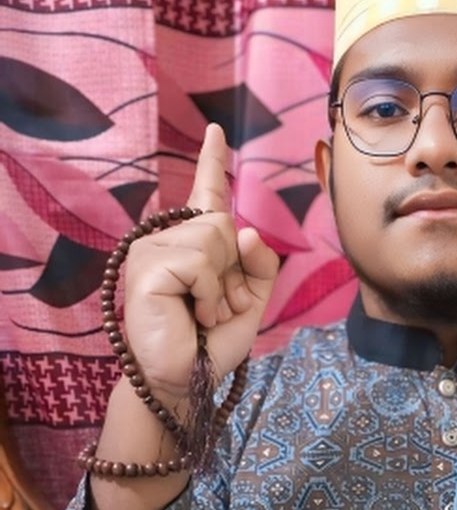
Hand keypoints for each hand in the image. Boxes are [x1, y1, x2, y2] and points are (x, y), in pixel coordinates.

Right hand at [122, 124, 278, 400]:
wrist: (191, 378)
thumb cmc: (214, 341)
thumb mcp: (251, 299)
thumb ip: (259, 263)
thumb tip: (244, 229)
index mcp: (194, 244)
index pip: (206, 196)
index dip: (212, 163)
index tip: (216, 130)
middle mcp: (167, 239)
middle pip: (222, 222)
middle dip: (235, 271)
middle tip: (218, 307)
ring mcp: (151, 249)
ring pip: (214, 238)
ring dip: (223, 286)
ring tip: (205, 313)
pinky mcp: (145, 266)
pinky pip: (201, 262)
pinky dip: (210, 294)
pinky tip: (194, 315)